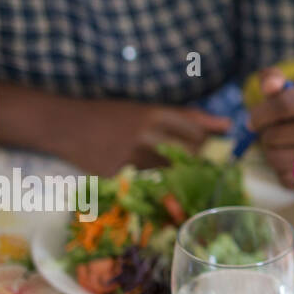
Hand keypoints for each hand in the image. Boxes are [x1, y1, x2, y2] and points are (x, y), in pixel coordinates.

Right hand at [70, 99, 232, 175]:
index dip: (209, 141)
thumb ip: (187, 117)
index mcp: (154, 114)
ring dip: (181, 174)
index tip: (213, 148)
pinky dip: (157, 184)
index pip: (196, 130)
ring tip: (184, 176)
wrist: (65, 125)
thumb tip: (227, 124)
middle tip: (204, 167)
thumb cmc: (111, 115)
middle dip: (200, 160)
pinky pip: (147, 183)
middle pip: (188, 152)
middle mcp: (145, 133)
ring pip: (170, 170)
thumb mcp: (147, 108)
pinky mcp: (117, 174)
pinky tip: (159, 183)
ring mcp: (130, 155)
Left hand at [249, 68, 293, 187]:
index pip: (285, 105)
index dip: (260, 114)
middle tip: (273, 134)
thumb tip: (269, 85)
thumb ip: (273, 79)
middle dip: (266, 135)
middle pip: (277, 134)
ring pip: (276, 158)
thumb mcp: (292, 91)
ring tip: (283, 147)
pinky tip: (292, 162)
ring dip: (270, 153)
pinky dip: (281, 170)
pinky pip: (284, 177)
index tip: (252, 121)